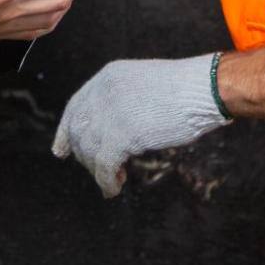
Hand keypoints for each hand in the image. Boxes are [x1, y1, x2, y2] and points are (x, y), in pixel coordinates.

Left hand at [52, 55, 229, 196]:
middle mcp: (103, 91)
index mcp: (108, 77)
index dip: (65, 131)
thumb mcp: (143, 86)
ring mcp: (110, 112)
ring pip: (89, 149)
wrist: (203, 89)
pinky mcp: (122, 134)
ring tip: (112, 181)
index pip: (76, 106)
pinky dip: (107, 180)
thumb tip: (110, 129)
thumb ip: (123, 101)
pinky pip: (104, 165)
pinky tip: (114, 188)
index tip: (61, 150)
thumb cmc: (184, 90)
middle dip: (83, 154)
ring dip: (97, 170)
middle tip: (95, 170)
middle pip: (78, 130)